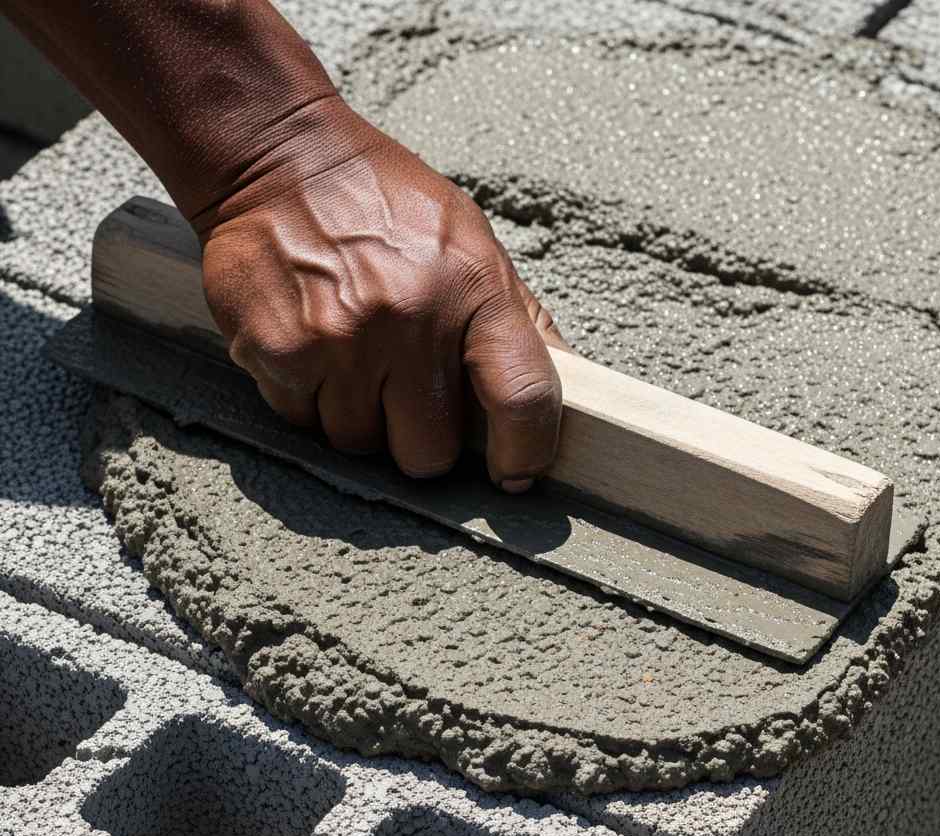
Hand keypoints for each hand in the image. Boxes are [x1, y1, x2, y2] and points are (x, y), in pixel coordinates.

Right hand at [198, 100, 563, 490]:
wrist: (276, 159)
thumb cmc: (385, 205)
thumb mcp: (471, 242)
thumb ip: (516, 320)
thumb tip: (563, 388)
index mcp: (472, 287)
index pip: (522, 397)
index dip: (525, 452)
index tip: (515, 473)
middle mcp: (408, 318)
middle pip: (428, 454)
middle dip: (419, 437)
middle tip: (404, 392)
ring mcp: (339, 340)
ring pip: (359, 444)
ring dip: (359, 418)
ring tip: (352, 357)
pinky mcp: (278, 351)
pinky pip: (303, 422)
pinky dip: (307, 399)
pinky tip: (312, 348)